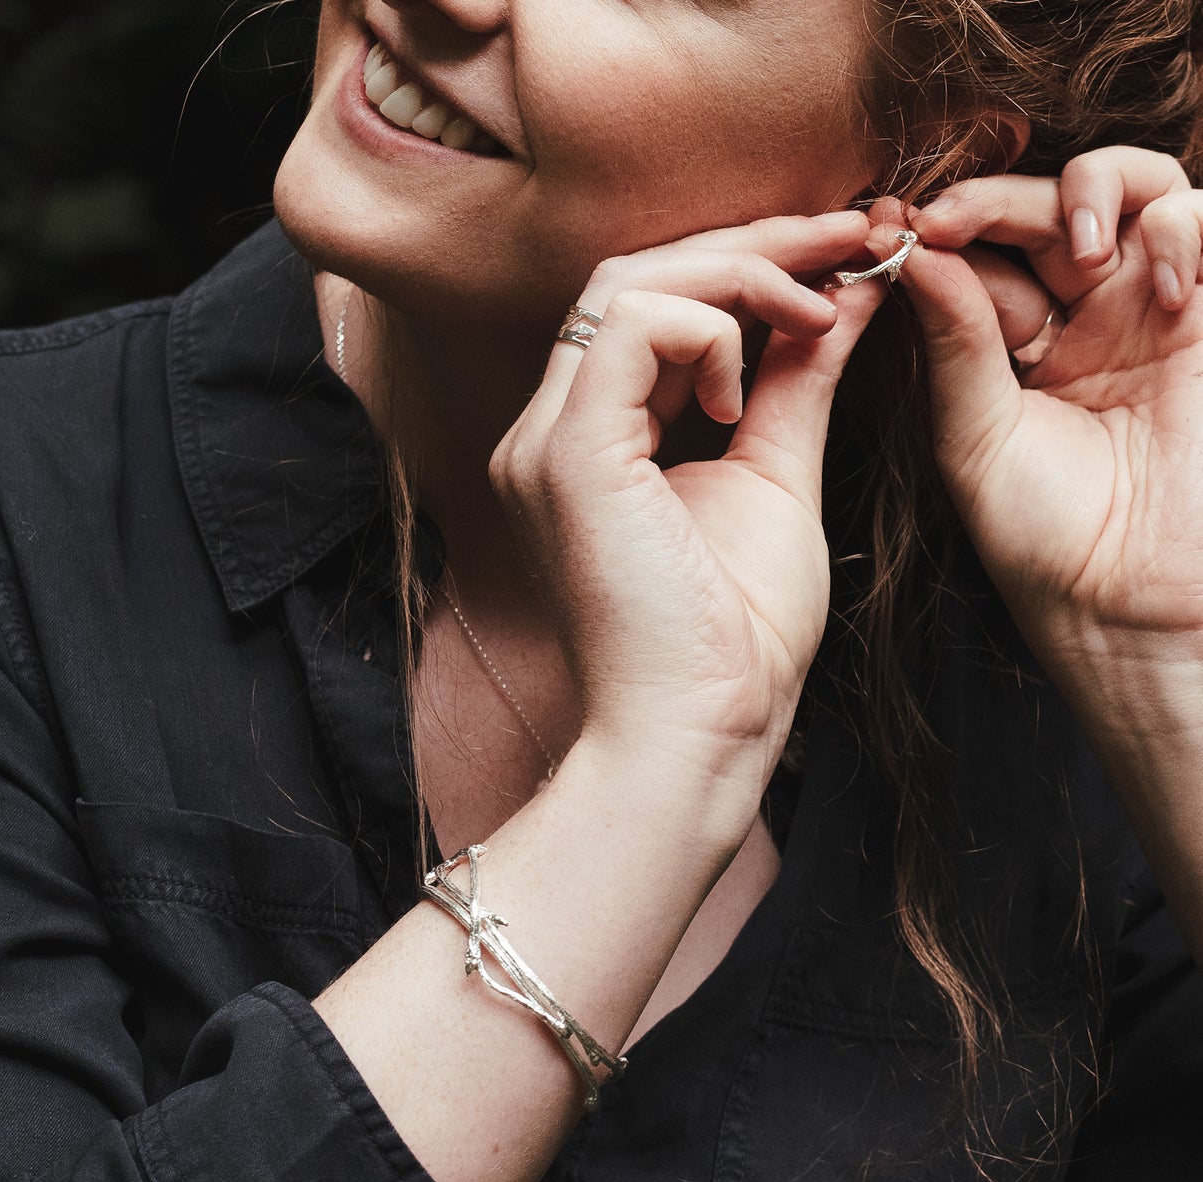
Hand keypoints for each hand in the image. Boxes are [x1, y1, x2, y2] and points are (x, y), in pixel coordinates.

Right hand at [488, 213, 882, 802]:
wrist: (702, 732)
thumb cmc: (735, 638)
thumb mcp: (775, 477)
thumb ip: (792, 384)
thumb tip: (839, 300)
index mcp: (590, 440)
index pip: (649, 305)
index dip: (746, 264)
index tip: (841, 253)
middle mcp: (549, 431)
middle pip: (633, 276)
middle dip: (751, 244)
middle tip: (849, 236)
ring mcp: (546, 443)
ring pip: (624, 285)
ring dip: (737, 274)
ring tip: (820, 304)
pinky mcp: (568, 459)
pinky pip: (627, 329)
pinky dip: (706, 328)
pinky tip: (744, 388)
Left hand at [897, 147, 1202, 735]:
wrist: (1126, 597)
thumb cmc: (1039, 531)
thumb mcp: (974, 433)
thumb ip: (954, 341)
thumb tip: (912, 250)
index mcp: (1008, 343)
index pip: (975, 253)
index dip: (935, 230)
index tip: (883, 231)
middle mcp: (1077, 315)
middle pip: (1042, 207)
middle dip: (995, 200)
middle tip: (947, 220)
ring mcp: (1145, 309)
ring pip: (1130, 189)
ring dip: (1094, 193)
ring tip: (1077, 256)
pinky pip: (1200, 224)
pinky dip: (1183, 230)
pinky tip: (1160, 290)